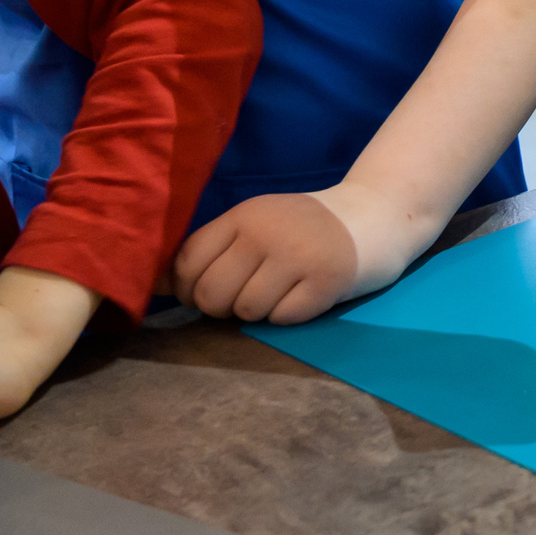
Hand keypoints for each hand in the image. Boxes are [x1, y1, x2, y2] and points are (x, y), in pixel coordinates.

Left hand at [173, 188, 386, 324]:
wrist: (376, 216)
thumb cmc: (307, 227)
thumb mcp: (258, 225)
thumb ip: (213, 250)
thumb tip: (159, 285)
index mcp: (244, 216)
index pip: (189, 262)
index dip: (189, 289)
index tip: (206, 293)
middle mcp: (266, 233)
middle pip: (212, 294)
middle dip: (220, 308)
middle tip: (243, 299)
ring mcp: (298, 256)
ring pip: (246, 311)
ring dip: (257, 313)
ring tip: (278, 292)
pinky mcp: (326, 281)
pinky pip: (282, 318)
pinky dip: (288, 315)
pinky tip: (303, 295)